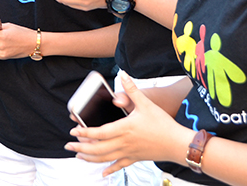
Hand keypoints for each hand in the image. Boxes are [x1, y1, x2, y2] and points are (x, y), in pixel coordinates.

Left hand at [65, 72, 189, 176]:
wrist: (177, 144)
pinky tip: (102, 173)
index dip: (85, 132)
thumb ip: (132, 89)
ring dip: (89, 158)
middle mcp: (124, 143)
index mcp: (124, 128)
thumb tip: (122, 73)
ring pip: (105, 158)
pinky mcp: (135, 158)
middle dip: (81, 148)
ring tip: (78, 156)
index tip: (73, 131)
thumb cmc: (162, 123)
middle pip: (97, 149)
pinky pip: (119, 166)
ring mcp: (129, 153)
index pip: (99, 133)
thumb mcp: (146, 103)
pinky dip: (109, 169)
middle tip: (68, 146)